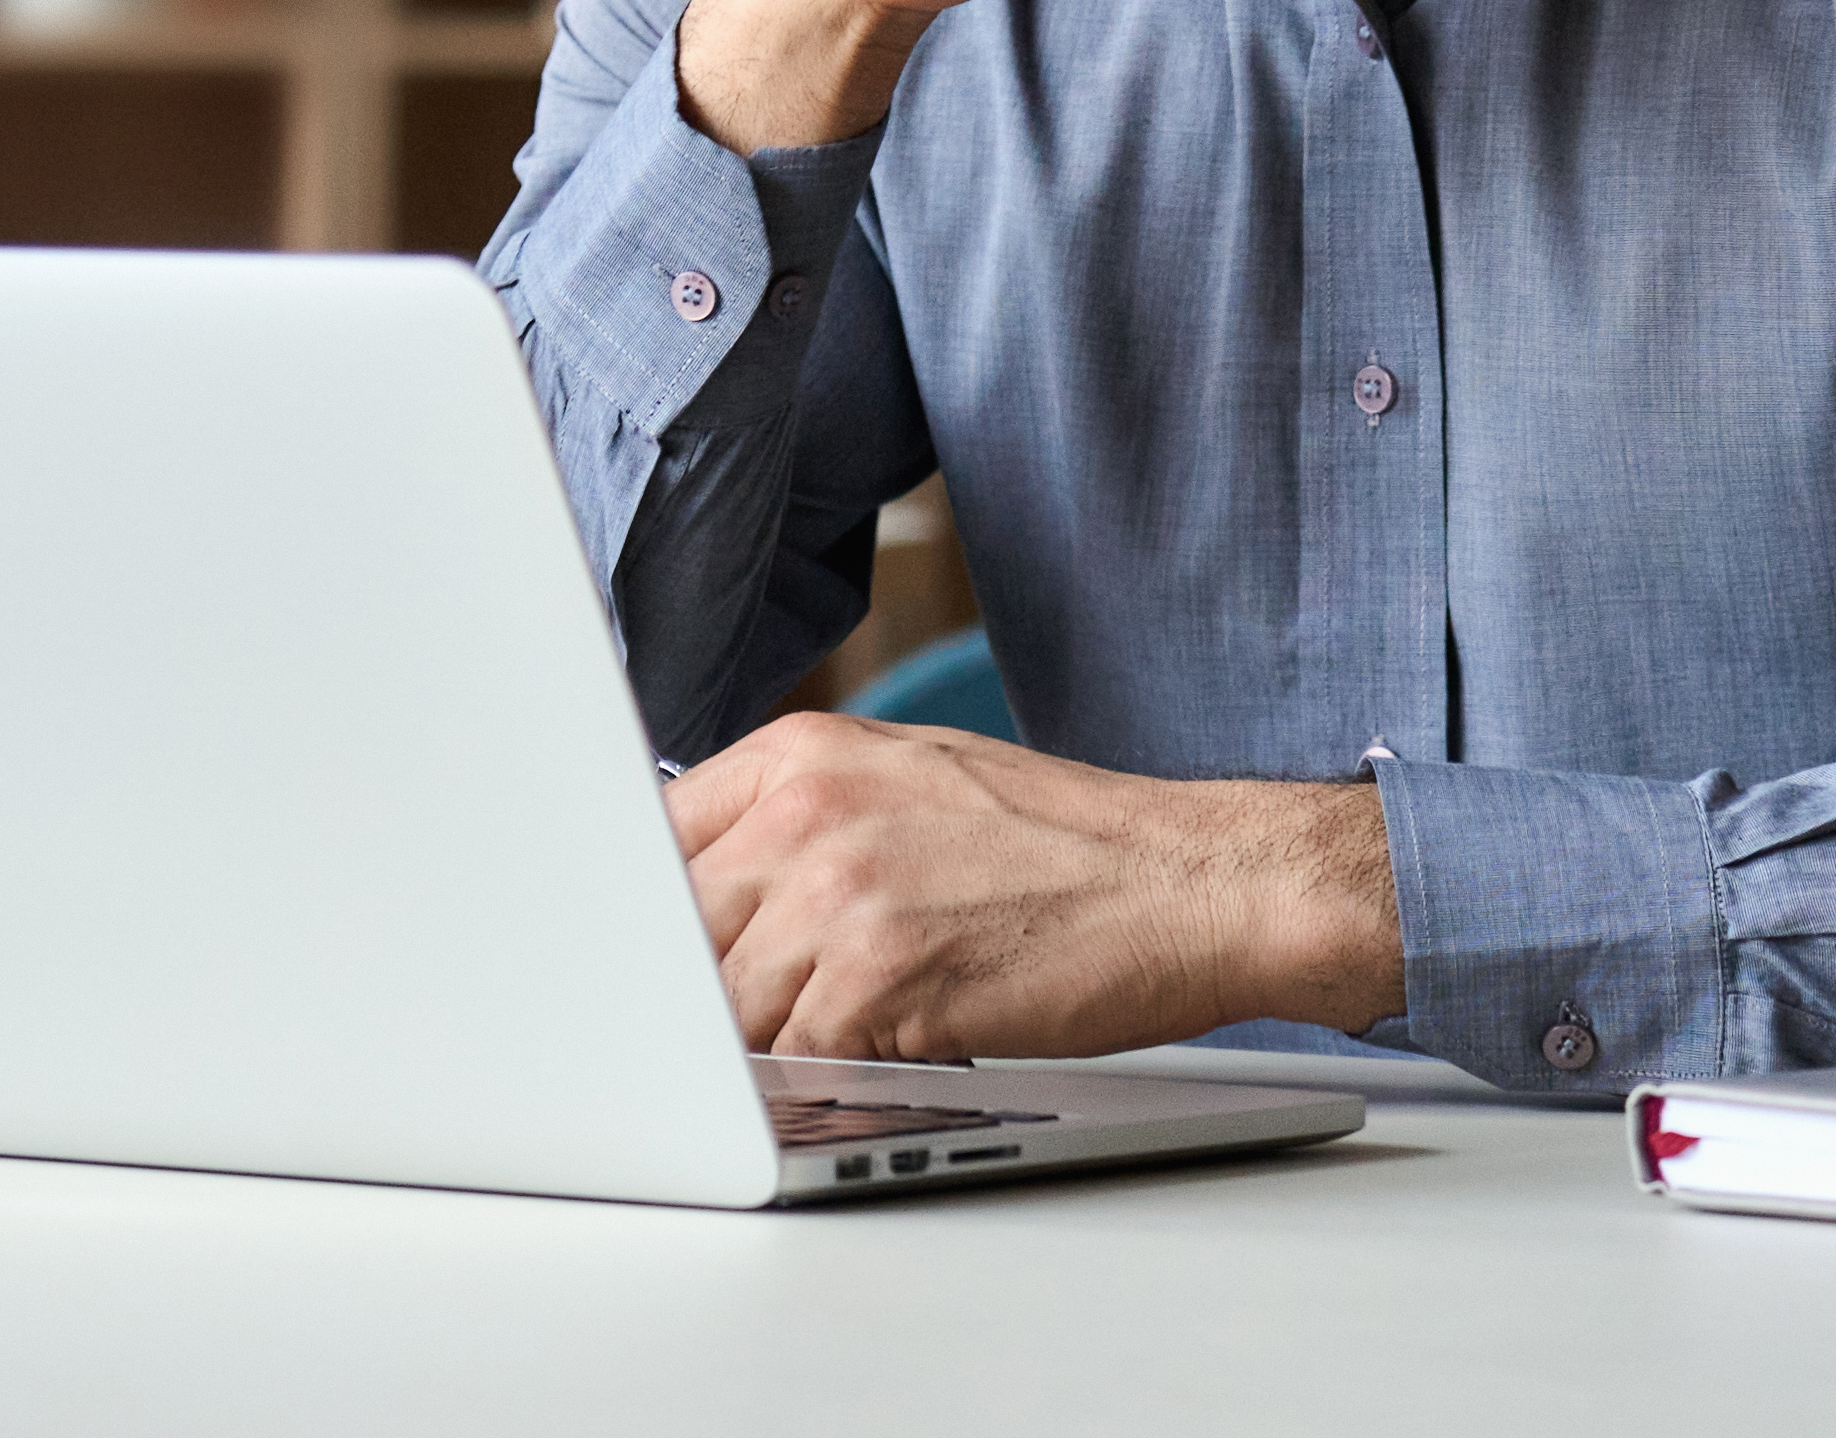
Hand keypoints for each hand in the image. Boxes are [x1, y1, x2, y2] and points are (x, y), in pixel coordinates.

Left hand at [668, 710, 1401, 1063]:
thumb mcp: (909, 784)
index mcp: (800, 753)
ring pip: (723, 1013)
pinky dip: (821, 1082)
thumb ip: (797, 823)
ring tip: (849, 1035)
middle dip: (701, 997)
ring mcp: (837, 893)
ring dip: (767, 1047)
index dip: (646, 923)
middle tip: (753, 1024)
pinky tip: (881, 1059)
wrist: (1190, 881)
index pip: (650, 845)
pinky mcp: (877, 980)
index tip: (644, 968)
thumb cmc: (1063, 846)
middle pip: (673, 938)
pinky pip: (791, 1062)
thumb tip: (699, 897)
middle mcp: (805, 811)